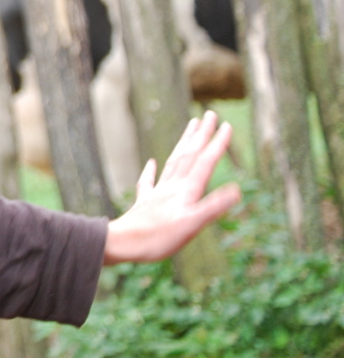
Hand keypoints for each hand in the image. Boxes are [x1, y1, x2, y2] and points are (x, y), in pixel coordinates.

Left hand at [103, 111, 241, 264]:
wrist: (121, 244)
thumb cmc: (157, 238)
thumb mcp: (191, 226)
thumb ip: (212, 207)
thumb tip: (237, 190)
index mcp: (185, 191)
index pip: (204, 162)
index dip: (216, 145)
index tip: (226, 125)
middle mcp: (171, 187)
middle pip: (188, 155)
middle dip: (200, 135)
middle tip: (209, 114)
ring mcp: (156, 194)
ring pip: (172, 163)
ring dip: (183, 144)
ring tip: (189, 128)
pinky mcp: (144, 204)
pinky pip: (148, 182)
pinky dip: (151, 170)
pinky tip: (151, 162)